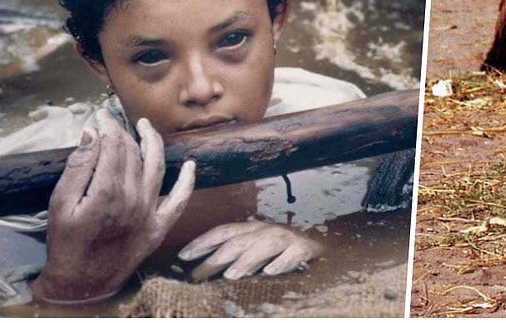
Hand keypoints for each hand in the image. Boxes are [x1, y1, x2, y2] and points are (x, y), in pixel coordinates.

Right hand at [30, 110, 194, 303]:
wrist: (82, 283)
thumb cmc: (66, 243)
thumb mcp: (59, 204)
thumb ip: (78, 168)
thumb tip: (93, 135)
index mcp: (107, 191)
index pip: (113, 146)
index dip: (107, 126)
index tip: (100, 116)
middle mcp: (133, 198)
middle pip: (133, 153)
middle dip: (123, 132)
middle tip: (113, 122)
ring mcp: (150, 212)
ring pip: (157, 167)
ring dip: (153, 143)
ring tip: (146, 127)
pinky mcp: (160, 226)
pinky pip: (180, 200)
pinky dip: (188, 182)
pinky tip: (191, 165)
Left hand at [178, 220, 317, 280]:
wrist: (323, 245)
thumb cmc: (282, 251)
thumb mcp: (256, 248)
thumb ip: (235, 255)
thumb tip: (204, 270)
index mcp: (252, 229)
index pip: (223, 231)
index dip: (202, 242)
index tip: (182, 256)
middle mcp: (267, 230)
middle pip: (238, 241)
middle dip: (216, 258)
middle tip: (198, 276)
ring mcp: (286, 238)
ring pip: (264, 246)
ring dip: (246, 260)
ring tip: (231, 276)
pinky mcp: (304, 249)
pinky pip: (292, 255)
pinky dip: (282, 263)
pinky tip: (271, 272)